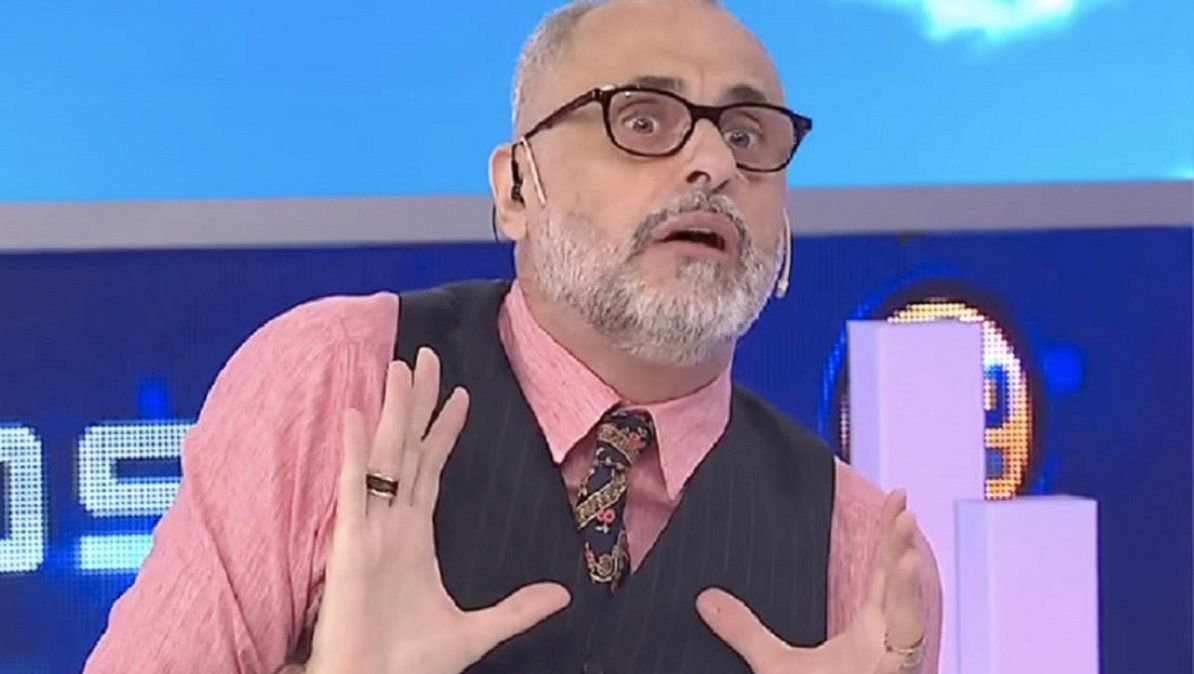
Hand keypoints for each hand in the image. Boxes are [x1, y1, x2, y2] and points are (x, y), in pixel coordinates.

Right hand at [306, 348, 570, 673]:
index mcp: (415, 537)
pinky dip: (353, 451)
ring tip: (401, 366)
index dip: (444, 430)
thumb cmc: (409, 665)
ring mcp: (369, 530)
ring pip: (384, 456)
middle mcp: (391, 524)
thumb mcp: (477, 631)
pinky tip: (356, 414)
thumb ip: (516, 610)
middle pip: (408, 448)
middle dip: (419, 403)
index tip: (461, 394)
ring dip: (393, 411)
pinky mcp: (350, 545)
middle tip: (427, 357)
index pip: (431, 468)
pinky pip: (353, 489)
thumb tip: (562, 595)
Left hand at [697, 490, 925, 672]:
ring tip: (905, 525)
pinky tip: (906, 569)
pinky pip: (909, 634)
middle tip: (902, 499)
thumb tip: (704, 599)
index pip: (885, 576)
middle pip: (900, 582)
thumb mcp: (773, 665)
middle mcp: (889, 641)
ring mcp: (896, 658)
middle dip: (903, 541)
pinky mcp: (898, 670)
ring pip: (909, 606)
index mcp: (871, 632)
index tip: (897, 500)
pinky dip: (910, 600)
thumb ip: (743, 631)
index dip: (891, 540)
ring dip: (908, 566)